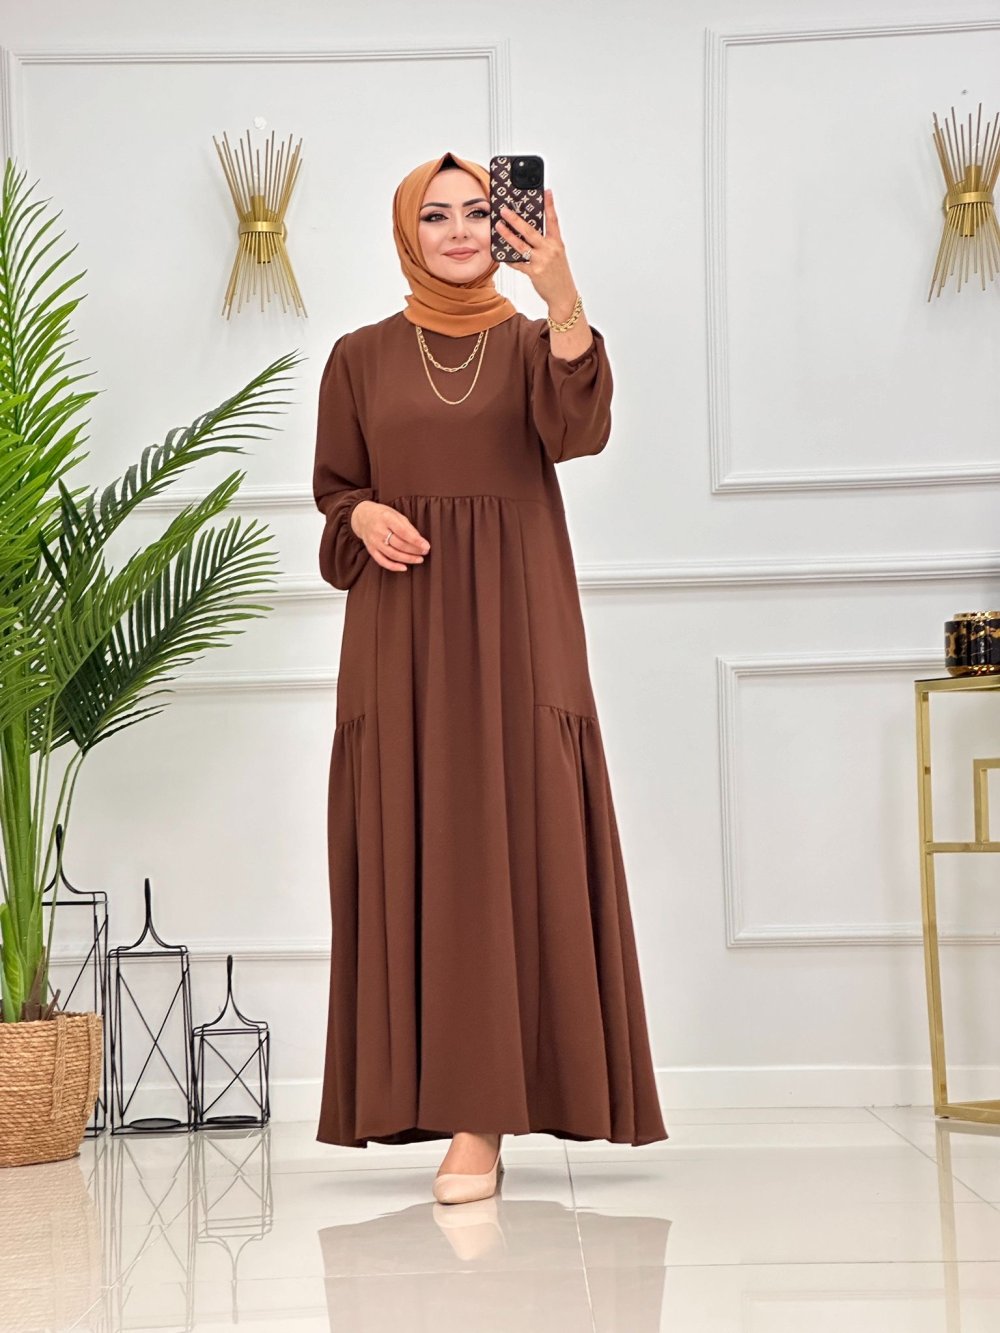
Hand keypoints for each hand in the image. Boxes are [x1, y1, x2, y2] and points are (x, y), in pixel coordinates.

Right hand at [352, 500, 429, 572]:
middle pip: (399, 544)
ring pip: (392, 554)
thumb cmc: (383, 514)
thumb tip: (419, 540)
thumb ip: (407, 526)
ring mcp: (374, 541)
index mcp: (386, 518)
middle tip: (425, 552)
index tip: (427, 546)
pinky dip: (393, 566)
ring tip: (419, 559)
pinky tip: (404, 567)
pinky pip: (382, 561)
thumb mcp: (396, 514)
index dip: (416, 540)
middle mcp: (378, 530)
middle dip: (414, 550)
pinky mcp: (371, 549)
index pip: (403, 532)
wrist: (362, 516)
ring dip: (408, 559)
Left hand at [496, 188, 577, 315]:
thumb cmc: (559, 275)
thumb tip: (527, 234)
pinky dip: (509, 258)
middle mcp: (550, 250)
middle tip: (505, 211)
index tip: (546, 192)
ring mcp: (541, 261)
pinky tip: (502, 253)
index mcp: (557, 243)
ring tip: (498, 227)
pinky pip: (518, 263)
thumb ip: (545, 243)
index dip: (550, 205)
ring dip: (508, 235)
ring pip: (521, 245)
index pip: (553, 220)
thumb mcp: (557, 255)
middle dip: (516, 220)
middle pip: (530, 231)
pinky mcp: (534, 272)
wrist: (564, 296)